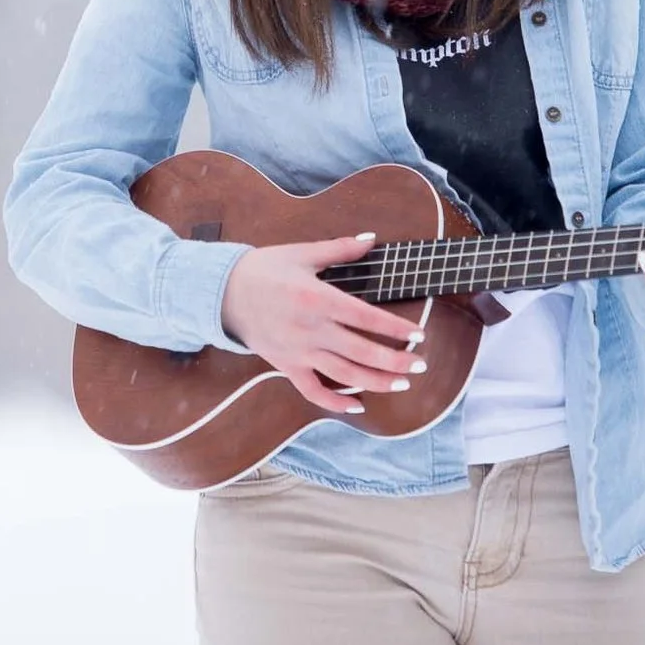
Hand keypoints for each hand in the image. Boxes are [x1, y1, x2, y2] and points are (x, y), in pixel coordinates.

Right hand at [217, 233, 427, 414]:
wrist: (223, 292)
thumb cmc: (264, 269)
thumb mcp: (302, 253)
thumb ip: (340, 249)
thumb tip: (371, 239)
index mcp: (318, 299)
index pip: (366, 317)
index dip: (395, 329)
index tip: (418, 336)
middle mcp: (311, 329)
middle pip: (362, 352)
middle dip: (396, 362)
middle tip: (420, 366)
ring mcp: (299, 351)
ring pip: (345, 375)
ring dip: (376, 382)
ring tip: (402, 384)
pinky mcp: (286, 365)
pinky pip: (313, 391)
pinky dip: (335, 403)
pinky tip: (357, 406)